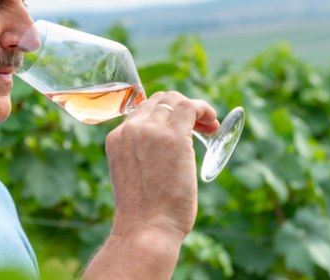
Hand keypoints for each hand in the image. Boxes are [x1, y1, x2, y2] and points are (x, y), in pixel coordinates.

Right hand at [80, 92, 218, 278]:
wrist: (145, 229)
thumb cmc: (145, 214)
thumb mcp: (134, 176)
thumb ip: (144, 157)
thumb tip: (168, 152)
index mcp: (117, 139)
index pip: (143, 111)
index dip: (165, 115)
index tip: (182, 130)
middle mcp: (130, 129)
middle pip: (159, 101)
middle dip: (181, 108)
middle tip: (201, 129)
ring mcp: (150, 130)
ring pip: (174, 100)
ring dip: (194, 109)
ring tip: (209, 126)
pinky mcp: (173, 137)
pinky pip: (189, 107)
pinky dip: (204, 109)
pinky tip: (212, 122)